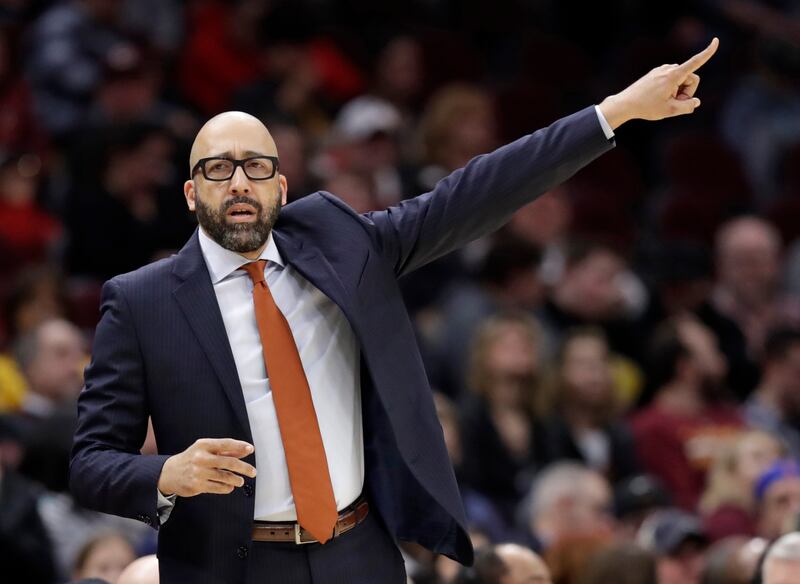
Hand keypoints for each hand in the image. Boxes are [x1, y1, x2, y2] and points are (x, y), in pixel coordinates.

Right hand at [157, 438, 256, 496]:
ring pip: (225, 477)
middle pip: (228, 462)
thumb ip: (225, 450)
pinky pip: (218, 487)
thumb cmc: (192, 459)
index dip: (240, 446)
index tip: (250, 449)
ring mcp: (198, 472)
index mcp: (203, 445)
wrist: (169, 473)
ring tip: (240, 481)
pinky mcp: (197, 485)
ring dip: (236, 479)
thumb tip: (245, 450)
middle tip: (253, 472)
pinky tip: (230, 486)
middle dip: (244, 468)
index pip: (226, 444)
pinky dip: (227, 488)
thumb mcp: (206, 450)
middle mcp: (201, 458)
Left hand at [598, 37, 718, 128]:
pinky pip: (671, 80)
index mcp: (673, 75)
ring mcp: (661, 70)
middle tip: (674, 104)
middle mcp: (668, 68)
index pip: (695, 62)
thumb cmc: (646, 107)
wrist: (625, 104)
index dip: (707, 53)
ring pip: (681, 80)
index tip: (716, 41)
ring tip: (664, 101)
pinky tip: (658, 97)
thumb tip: (696, 101)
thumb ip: (687, 107)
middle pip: (691, 78)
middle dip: (687, 92)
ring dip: (678, 91)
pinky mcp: (656, 73)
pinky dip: (670, 89)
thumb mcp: (670, 110)